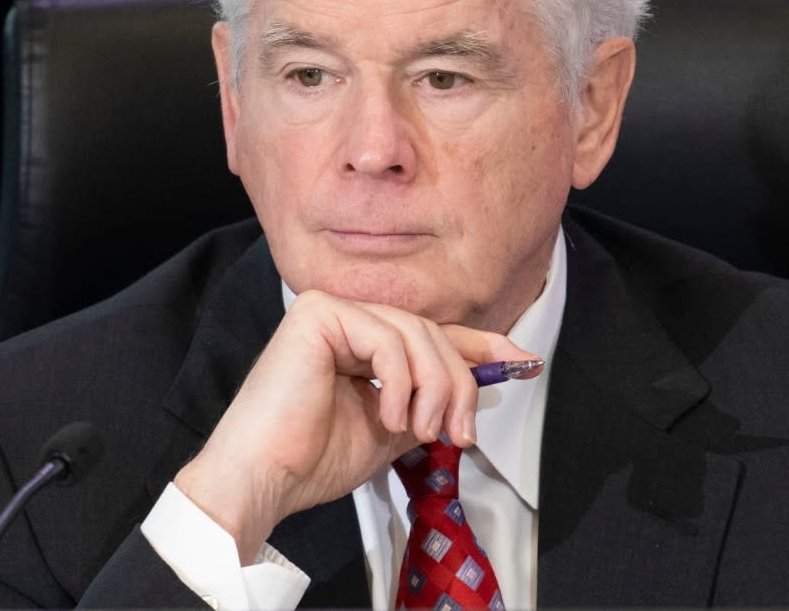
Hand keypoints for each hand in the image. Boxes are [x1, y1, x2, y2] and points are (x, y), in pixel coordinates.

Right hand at [172, 289, 540, 561]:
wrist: (265, 477)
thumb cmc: (315, 459)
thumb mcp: (395, 427)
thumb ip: (430, 399)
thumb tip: (486, 383)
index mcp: (362, 344)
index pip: (431, 333)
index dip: (480, 345)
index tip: (523, 361)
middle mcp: (346, 319)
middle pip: (430, 333)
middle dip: (458, 383)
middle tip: (461, 433)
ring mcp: (331, 311)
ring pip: (415, 332)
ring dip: (434, 387)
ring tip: (424, 430)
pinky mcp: (318, 313)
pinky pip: (385, 337)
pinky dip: (399, 380)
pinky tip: (388, 415)